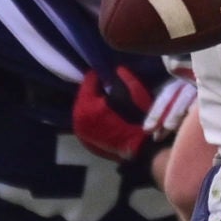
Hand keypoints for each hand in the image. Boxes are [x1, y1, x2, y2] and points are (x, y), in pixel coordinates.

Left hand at [72, 66, 197, 162]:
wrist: (142, 150)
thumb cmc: (139, 121)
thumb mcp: (136, 93)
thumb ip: (125, 78)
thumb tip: (118, 70)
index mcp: (87, 106)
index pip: (88, 82)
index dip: (97, 75)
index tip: (105, 72)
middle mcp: (78, 119)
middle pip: (84, 96)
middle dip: (94, 90)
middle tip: (106, 84)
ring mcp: (81, 132)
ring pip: (84, 110)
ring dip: (93, 103)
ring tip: (105, 99)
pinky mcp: (87, 141)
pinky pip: (87, 123)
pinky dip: (93, 117)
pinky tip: (105, 114)